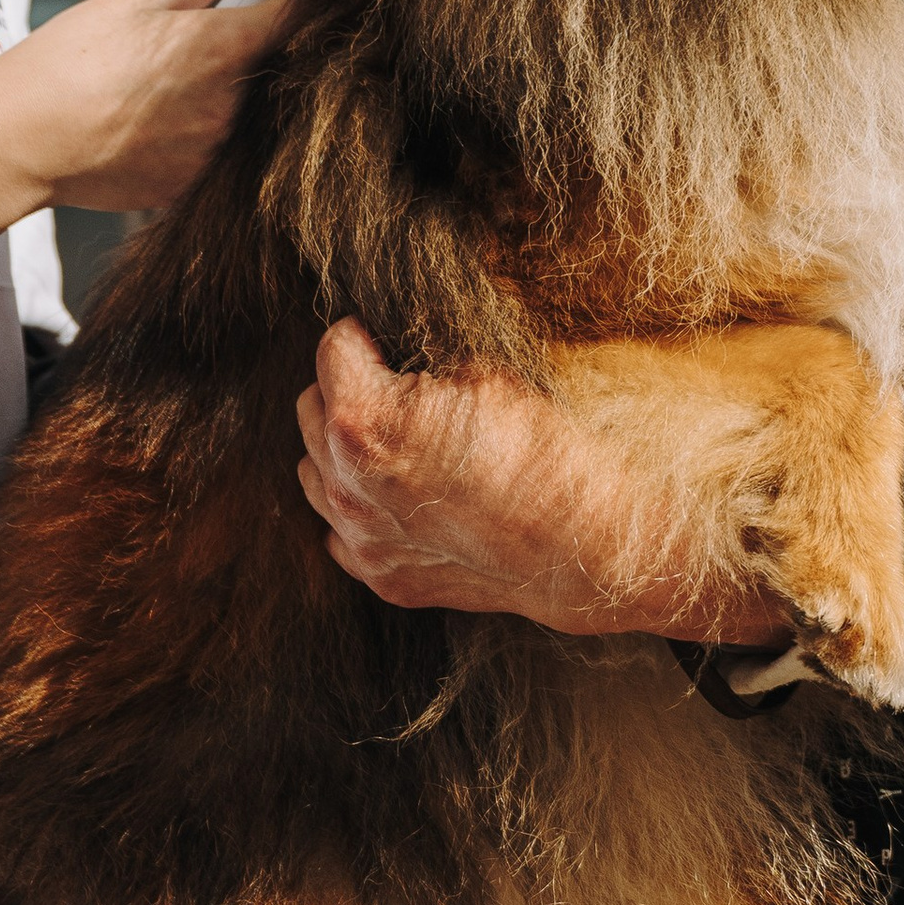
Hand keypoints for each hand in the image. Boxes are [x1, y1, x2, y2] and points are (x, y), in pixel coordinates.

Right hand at [0, 0, 288, 214]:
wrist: (21, 140)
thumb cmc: (69, 61)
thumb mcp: (128, 1)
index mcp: (222, 47)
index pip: (293, 16)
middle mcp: (229, 104)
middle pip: (264, 70)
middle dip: (239, 54)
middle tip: (186, 45)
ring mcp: (212, 152)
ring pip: (234, 114)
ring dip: (213, 99)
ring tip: (152, 91)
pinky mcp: (188, 187)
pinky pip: (204, 154)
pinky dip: (186, 138)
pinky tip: (143, 127)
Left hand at [296, 320, 798, 649]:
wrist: (592, 546)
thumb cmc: (547, 449)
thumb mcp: (487, 367)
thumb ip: (424, 347)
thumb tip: (399, 329)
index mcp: (362, 423)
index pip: (333, 348)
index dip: (368, 334)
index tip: (391, 337)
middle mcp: (347, 486)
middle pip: (312, 408)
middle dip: (349, 387)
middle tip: (401, 382)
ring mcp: (361, 540)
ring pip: (316, 471)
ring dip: (346, 447)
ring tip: (404, 436)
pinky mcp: (383, 575)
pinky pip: (342, 528)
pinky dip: (363, 503)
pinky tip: (407, 490)